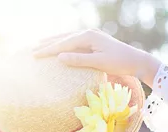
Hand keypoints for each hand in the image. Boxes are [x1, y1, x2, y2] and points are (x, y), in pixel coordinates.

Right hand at [33, 30, 160, 86]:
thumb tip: (59, 56)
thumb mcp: (99, 63)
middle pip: (63, 38)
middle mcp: (88, 33)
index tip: (35, 55)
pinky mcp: (94, 41)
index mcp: (88, 36)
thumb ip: (79, 60)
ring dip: (54, 42)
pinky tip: (59, 47)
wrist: (136, 60)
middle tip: (32, 51)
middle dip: (47, 44)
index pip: (63, 43)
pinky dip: (64, 44)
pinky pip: (74, 42)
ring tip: (40, 46)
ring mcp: (91, 36)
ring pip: (68, 38)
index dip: (48, 50)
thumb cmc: (119, 63)